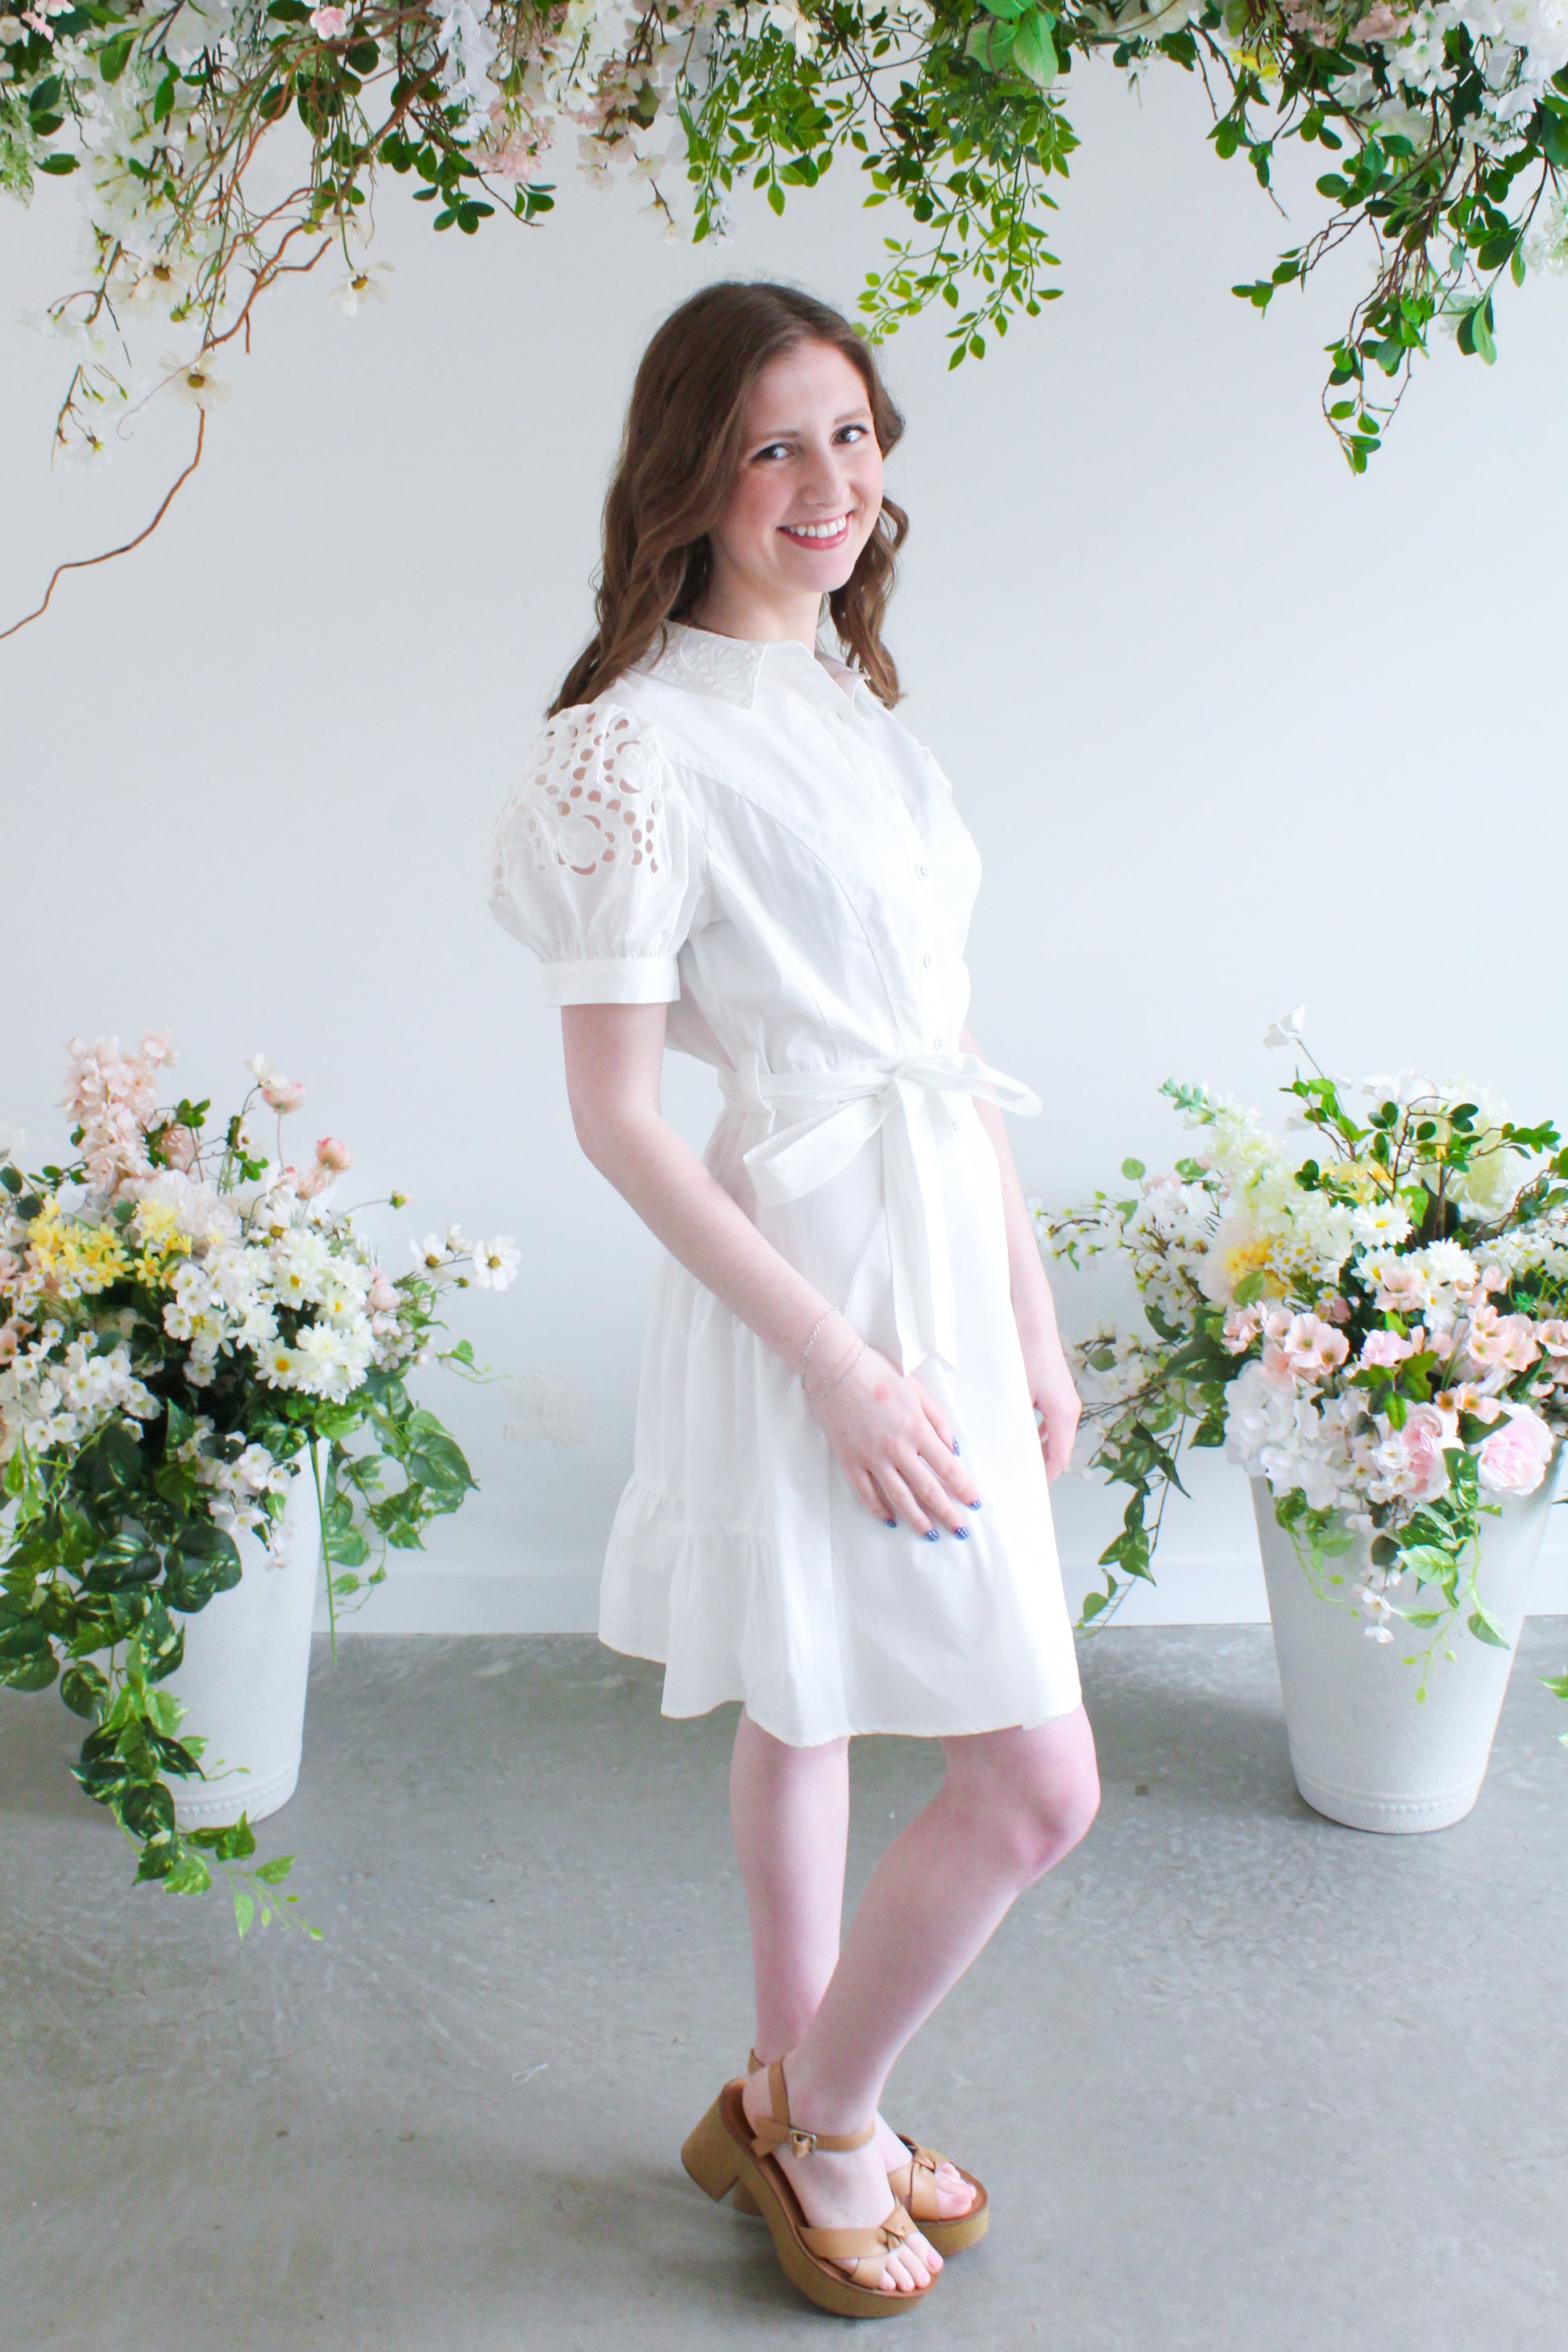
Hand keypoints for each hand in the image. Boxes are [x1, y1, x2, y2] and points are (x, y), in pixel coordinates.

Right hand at [805, 1335, 980, 1535]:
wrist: (835, 1367)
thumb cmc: (878, 1373)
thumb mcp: (918, 1390)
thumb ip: (938, 1421)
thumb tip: (953, 1449)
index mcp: (917, 1429)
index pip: (947, 1467)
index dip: (963, 1488)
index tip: (974, 1504)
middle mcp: (897, 1448)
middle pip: (927, 1490)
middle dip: (946, 1513)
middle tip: (959, 1530)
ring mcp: (871, 1458)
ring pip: (898, 1498)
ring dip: (917, 1518)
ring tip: (929, 1533)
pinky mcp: (850, 1461)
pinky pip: (866, 1493)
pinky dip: (879, 1509)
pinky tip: (890, 1519)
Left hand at [1020, 1317, 1080, 1480]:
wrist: (1031, 1320)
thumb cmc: (1023, 1355)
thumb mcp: (1016, 1396)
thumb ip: (1014, 1425)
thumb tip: (1003, 1451)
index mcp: (1063, 1415)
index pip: (1058, 1459)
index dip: (1045, 1477)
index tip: (1027, 1490)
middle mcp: (1070, 1410)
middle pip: (1060, 1449)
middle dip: (1041, 1467)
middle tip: (1019, 1480)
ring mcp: (1065, 1399)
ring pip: (1056, 1436)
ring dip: (1040, 1450)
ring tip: (1018, 1462)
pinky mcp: (1057, 1390)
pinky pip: (1052, 1421)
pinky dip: (1040, 1434)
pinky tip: (1021, 1436)